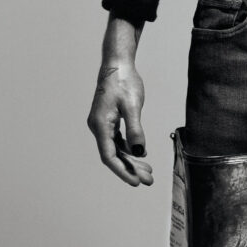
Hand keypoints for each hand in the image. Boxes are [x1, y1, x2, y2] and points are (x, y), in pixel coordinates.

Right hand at [87, 61, 153, 186]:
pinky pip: (117, 140)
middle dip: (131, 169)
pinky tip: (141, 154)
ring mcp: (102, 124)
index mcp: (100, 125)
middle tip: (149, 180)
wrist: (117, 64)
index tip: (137, 182)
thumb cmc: (124, 82)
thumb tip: (139, 152)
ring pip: (116, 148)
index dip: (123, 171)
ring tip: (148, 171)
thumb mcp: (132, 106)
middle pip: (114, 155)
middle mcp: (98, 127)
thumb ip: (135, 129)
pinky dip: (129, 148)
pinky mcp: (109, 120)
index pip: (109, 156)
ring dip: (131, 160)